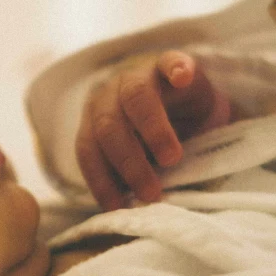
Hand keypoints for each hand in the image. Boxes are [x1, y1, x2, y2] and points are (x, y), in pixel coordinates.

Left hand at [75, 50, 230, 210]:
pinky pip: (170, 62)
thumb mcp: (139, 161)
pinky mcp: (168, 62)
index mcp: (94, 120)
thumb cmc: (156, 142)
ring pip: (134, 96)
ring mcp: (138, 74)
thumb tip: (124, 214)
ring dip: (151, 129)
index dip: (100, 179)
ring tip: (172, 158)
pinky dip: (176, 69)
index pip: (87, 149)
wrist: (187, 106)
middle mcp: (109, 95)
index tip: (116, 206)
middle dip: (127, 162)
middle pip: (108, 125)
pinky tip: (183, 79)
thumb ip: (128, 177)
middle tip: (151, 192)